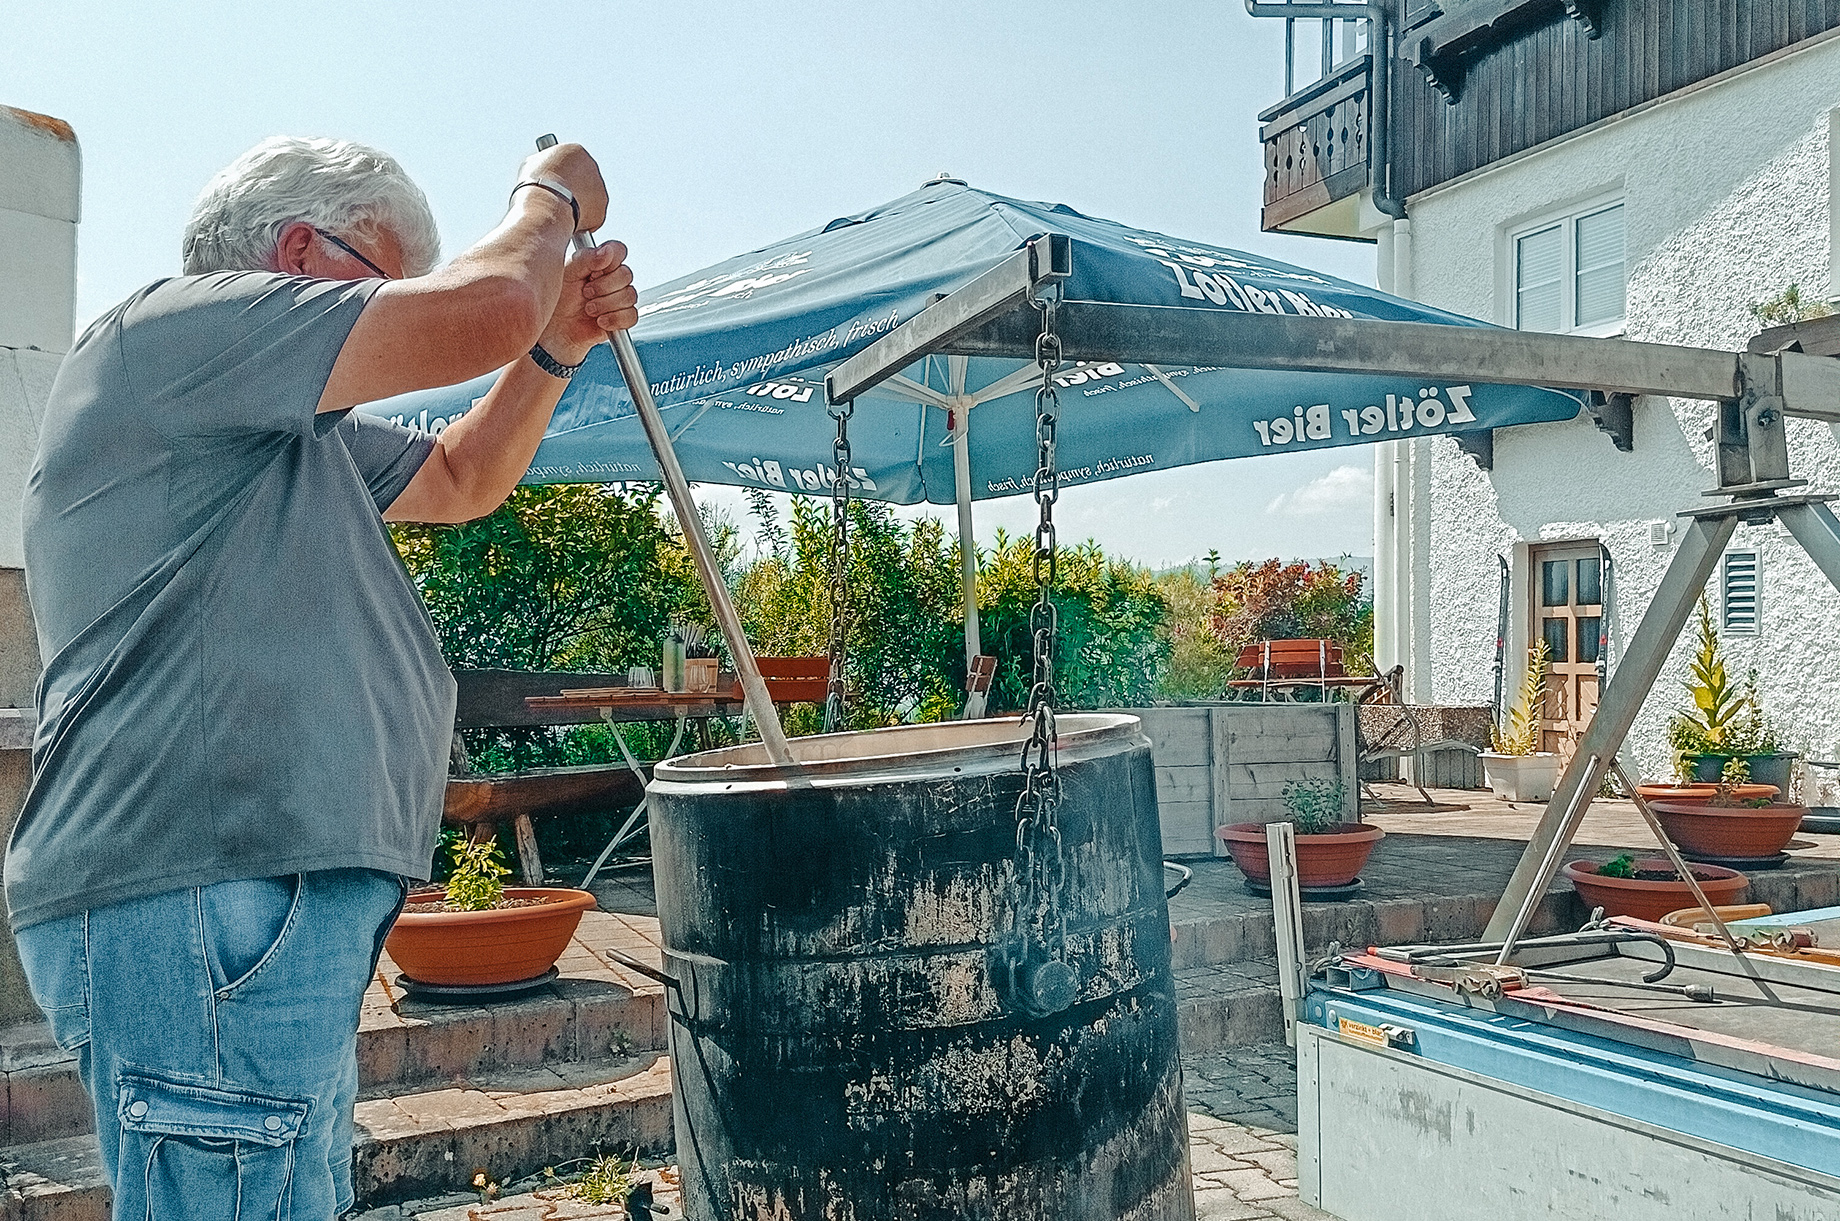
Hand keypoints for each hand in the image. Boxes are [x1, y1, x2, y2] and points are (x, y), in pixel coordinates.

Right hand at [518, 143, 608, 232]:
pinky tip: (566, 222)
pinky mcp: (601, 210)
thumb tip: (543, 171)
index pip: (571, 164)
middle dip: (573, 192)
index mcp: (576, 151)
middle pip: (583, 181)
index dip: (562, 176)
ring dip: (578, 207)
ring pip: (588, 200)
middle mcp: (592, 167)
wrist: (546, 203)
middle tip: (558, 202)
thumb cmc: (536, 183)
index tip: (555, 185)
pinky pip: (591, 218)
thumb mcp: (533, 165)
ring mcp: (599, 189)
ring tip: (560, 213)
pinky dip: (580, 222)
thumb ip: (545, 166)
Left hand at [537, 240, 637, 362]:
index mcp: (598, 264)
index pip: (618, 251)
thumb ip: (587, 258)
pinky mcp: (621, 319)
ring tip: (589, 309)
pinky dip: (615, 319)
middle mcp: (610, 279)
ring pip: (630, 296)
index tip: (596, 270)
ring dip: (606, 304)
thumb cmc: (557, 300)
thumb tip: (607, 251)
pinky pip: (631, 315)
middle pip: (626, 275)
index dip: (612, 259)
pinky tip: (600, 320)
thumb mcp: (567, 273)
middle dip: (604, 286)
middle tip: (586, 292)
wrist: (555, 331)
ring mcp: (617, 299)